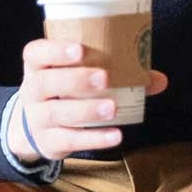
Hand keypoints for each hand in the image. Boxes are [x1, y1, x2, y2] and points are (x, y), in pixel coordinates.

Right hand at [10, 39, 165, 163]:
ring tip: (112, 108)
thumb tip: (159, 79)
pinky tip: (115, 135)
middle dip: (75, 79)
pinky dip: (94, 138)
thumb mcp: (77, 77)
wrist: (34, 127)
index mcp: (38, 67)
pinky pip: (70, 140)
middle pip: (46, 83)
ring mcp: (38, 119)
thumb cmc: (64, 92)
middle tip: (103, 77)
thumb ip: (117, 73)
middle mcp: (32, 91)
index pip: (35, 53)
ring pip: (56, 113)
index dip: (54, 50)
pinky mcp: (49, 142)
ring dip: (86, 110)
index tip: (79, 49)